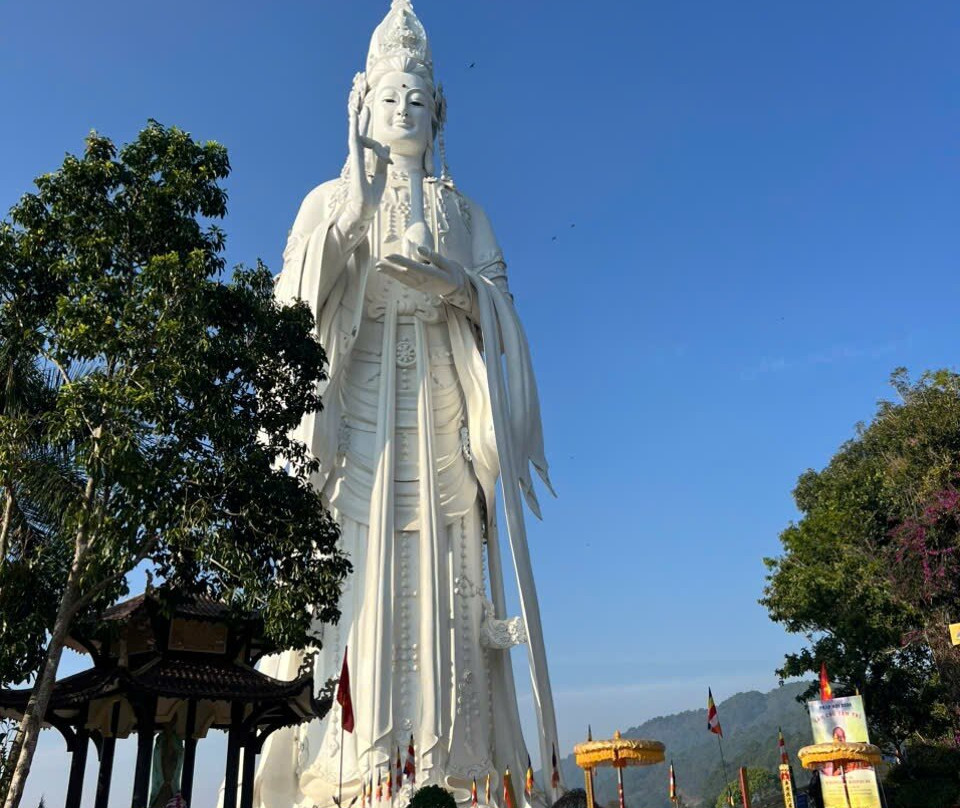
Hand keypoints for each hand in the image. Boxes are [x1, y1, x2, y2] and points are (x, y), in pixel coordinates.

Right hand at [343, 73, 391, 225]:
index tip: (382, 143)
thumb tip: (386, 148)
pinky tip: (354, 119)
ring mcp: (355, 161)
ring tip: (356, 108)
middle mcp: (358, 160)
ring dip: (356, 122)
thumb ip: (382, 162)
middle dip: (362, 122)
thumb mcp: (381, 176)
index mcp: (364, 163)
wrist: (364, 210)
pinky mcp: (355, 163)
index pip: (367, 144)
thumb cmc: (370, 198)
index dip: (371, 135)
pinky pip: (355, 143)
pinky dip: (355, 130)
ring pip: (356, 137)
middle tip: (363, 106)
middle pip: (360, 137)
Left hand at [377, 246, 467, 298]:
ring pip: (402, 279)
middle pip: (403, 274)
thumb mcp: (446, 262)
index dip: (399, 261)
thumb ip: (433, 255)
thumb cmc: (450, 271)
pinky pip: (404, 282)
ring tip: (378, 267)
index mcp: (430, 274)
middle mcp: (423, 281)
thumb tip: (419, 248)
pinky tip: (388, 272)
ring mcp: (419, 286)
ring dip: (389, 273)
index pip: (412, 266)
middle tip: (377, 264)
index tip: (389, 256)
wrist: (453, 287)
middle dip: (390, 269)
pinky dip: (395, 277)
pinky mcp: (417, 287)